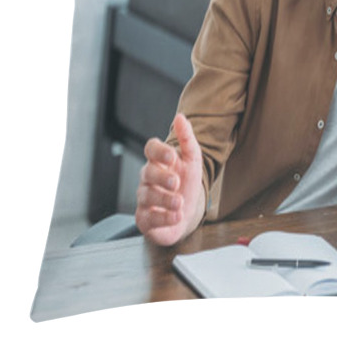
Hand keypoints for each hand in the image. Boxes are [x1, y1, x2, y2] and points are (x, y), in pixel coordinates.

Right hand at [136, 113, 204, 245]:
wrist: (188, 212)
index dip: (158, 151)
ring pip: (147, 196)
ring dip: (164, 199)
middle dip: (161, 177)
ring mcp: (144, 199)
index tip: (172, 156)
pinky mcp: (144, 219)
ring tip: (179, 203)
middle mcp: (148, 179)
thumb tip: (180, 117)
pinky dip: (163, 218)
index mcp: (159, 161)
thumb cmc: (187, 183)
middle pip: (147, 172)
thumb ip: (187, 138)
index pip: (150, 149)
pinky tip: (177, 216)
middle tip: (176, 182)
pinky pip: (148, 218)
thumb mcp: (192, 160)